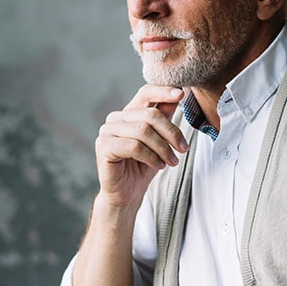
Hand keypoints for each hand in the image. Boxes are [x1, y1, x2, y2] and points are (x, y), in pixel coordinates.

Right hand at [95, 85, 186, 207]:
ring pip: (143, 131)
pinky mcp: (104, 147)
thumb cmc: (143, 166)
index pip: (145, 93)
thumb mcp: (160, 140)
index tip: (182, 94)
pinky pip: (134, 146)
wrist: (127, 194)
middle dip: (171, 132)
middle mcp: (115, 119)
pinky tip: (157, 165)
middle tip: (183, 149)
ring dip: (163, 148)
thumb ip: (165, 117)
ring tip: (171, 161)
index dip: (163, 91)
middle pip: (149, 114)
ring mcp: (107, 132)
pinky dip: (151, 157)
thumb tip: (179, 93)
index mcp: (129, 113)